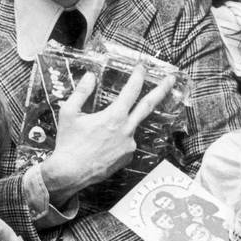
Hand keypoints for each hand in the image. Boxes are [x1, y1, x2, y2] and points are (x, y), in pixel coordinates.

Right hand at [40, 66, 174, 204]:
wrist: (70, 173)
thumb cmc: (68, 143)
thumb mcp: (68, 113)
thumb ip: (81, 92)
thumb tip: (90, 76)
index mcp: (113, 116)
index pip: (131, 91)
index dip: (138, 76)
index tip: (142, 67)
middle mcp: (126, 130)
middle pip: (148, 105)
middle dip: (161, 90)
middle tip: (171, 79)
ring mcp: (129, 145)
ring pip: (131, 127)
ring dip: (122, 124)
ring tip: (100, 133)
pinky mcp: (127, 157)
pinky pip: (126, 143)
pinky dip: (117, 139)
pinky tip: (101, 145)